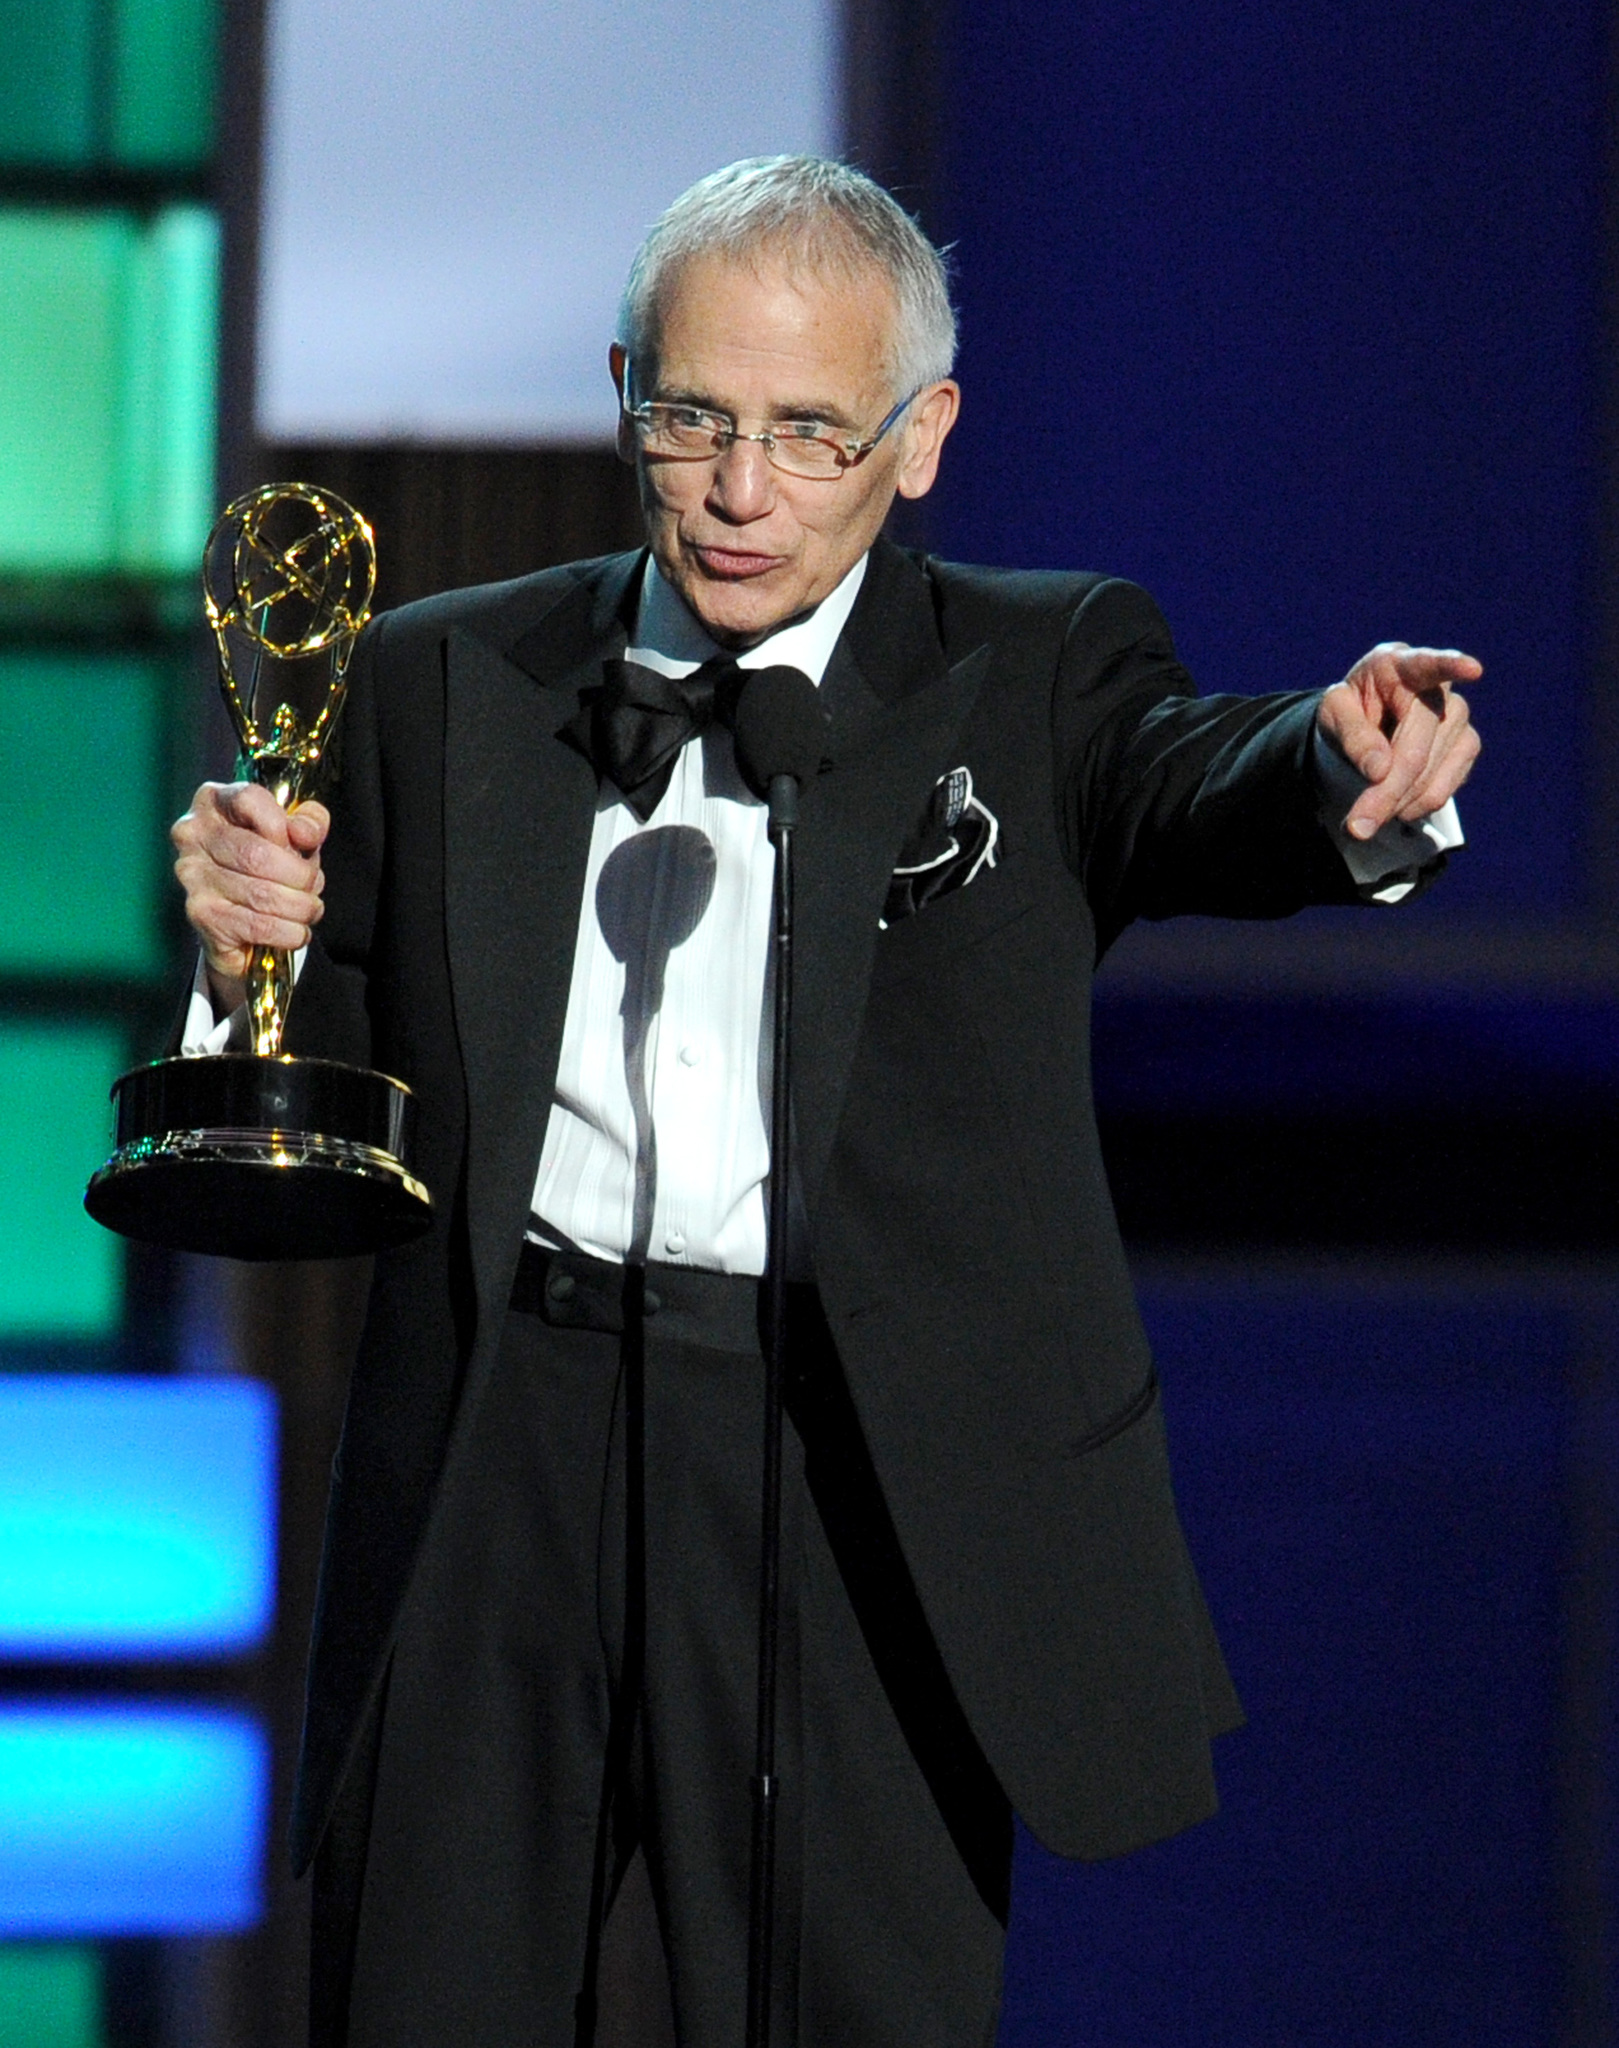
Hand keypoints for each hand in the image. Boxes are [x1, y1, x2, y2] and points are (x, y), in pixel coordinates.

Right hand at [171, 782, 328, 1013]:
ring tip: (308, 910)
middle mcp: (193, 835)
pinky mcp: (201, 915)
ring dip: (300, 908)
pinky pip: (259, 926)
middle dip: (301, 877)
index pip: (248, 799)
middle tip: (313, 887)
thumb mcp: (294, 835)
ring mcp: (192, 875)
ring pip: (262, 894)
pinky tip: (296, 931)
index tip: (301, 844)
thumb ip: (308, 823)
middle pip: (258, 854)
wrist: (240, 923)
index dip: (284, 826)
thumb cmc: (267, 868)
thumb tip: (305, 832)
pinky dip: (290, 932)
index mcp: (214, 802)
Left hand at [1317, 643, 1481, 839]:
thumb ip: (1352, 735)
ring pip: (1431, 776)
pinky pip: (1445, 788)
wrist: (1366, 721)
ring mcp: (1458, 717)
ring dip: (1396, 804)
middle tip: (1357, 827)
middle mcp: (1438, 688)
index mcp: (1399, 665)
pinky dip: (1415, 806)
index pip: (1428, 663)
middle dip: (1385, 792)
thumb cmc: (1349, 709)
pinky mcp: (1467, 746)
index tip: (1472, 669)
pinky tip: (1396, 805)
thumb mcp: (1332, 714)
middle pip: (1415, 750)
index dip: (1451, 665)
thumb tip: (1379, 770)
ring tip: (1368, 814)